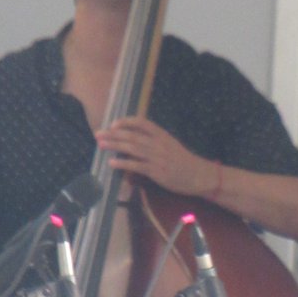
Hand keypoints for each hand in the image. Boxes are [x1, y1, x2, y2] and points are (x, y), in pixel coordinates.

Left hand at [95, 116, 217, 197]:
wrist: (199, 175)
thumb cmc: (184, 161)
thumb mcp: (171, 145)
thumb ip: (155, 141)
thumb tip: (135, 140)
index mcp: (162, 135)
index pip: (141, 123)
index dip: (126, 121)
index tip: (113, 123)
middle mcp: (159, 143)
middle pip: (132, 135)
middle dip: (113, 134)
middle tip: (98, 133)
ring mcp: (157, 157)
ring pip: (132, 148)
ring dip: (114, 145)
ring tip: (101, 144)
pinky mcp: (157, 171)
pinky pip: (136, 165)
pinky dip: (123, 163)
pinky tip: (112, 163)